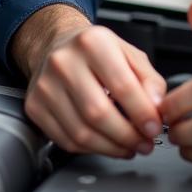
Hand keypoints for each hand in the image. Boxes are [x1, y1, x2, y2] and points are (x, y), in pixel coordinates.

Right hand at [15, 5, 166, 159]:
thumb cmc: (97, 52)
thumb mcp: (130, 54)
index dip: (142, 113)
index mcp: (92, 42)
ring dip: (111, 147)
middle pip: (99, 113)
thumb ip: (150, 80)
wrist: (57, 44)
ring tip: (129, 147)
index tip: (154, 128)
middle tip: (144, 143)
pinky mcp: (34, 106)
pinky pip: (66, 140)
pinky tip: (106, 144)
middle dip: (127, 136)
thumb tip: (157, 108)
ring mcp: (45, 85)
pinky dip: (91, 149)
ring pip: (81, 132)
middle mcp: (63, 61)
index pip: (123, 85)